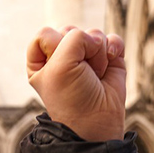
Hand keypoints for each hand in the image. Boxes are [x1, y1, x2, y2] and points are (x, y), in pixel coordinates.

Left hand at [27, 26, 126, 141]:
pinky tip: (109, 65)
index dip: (54, 45)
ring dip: (96, 54)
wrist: (96, 121)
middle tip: (78, 74)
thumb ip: (74, 37)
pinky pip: (112, 38)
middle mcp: (62, 58)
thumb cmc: (71, 98)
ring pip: (93, 34)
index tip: (57, 68)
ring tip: (93, 76)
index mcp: (41, 63)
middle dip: (78, 50)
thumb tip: (96, 38)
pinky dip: (113, 49)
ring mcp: (86, 58)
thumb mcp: (61, 64)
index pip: (44, 34)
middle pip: (70, 30)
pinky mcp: (108, 59)